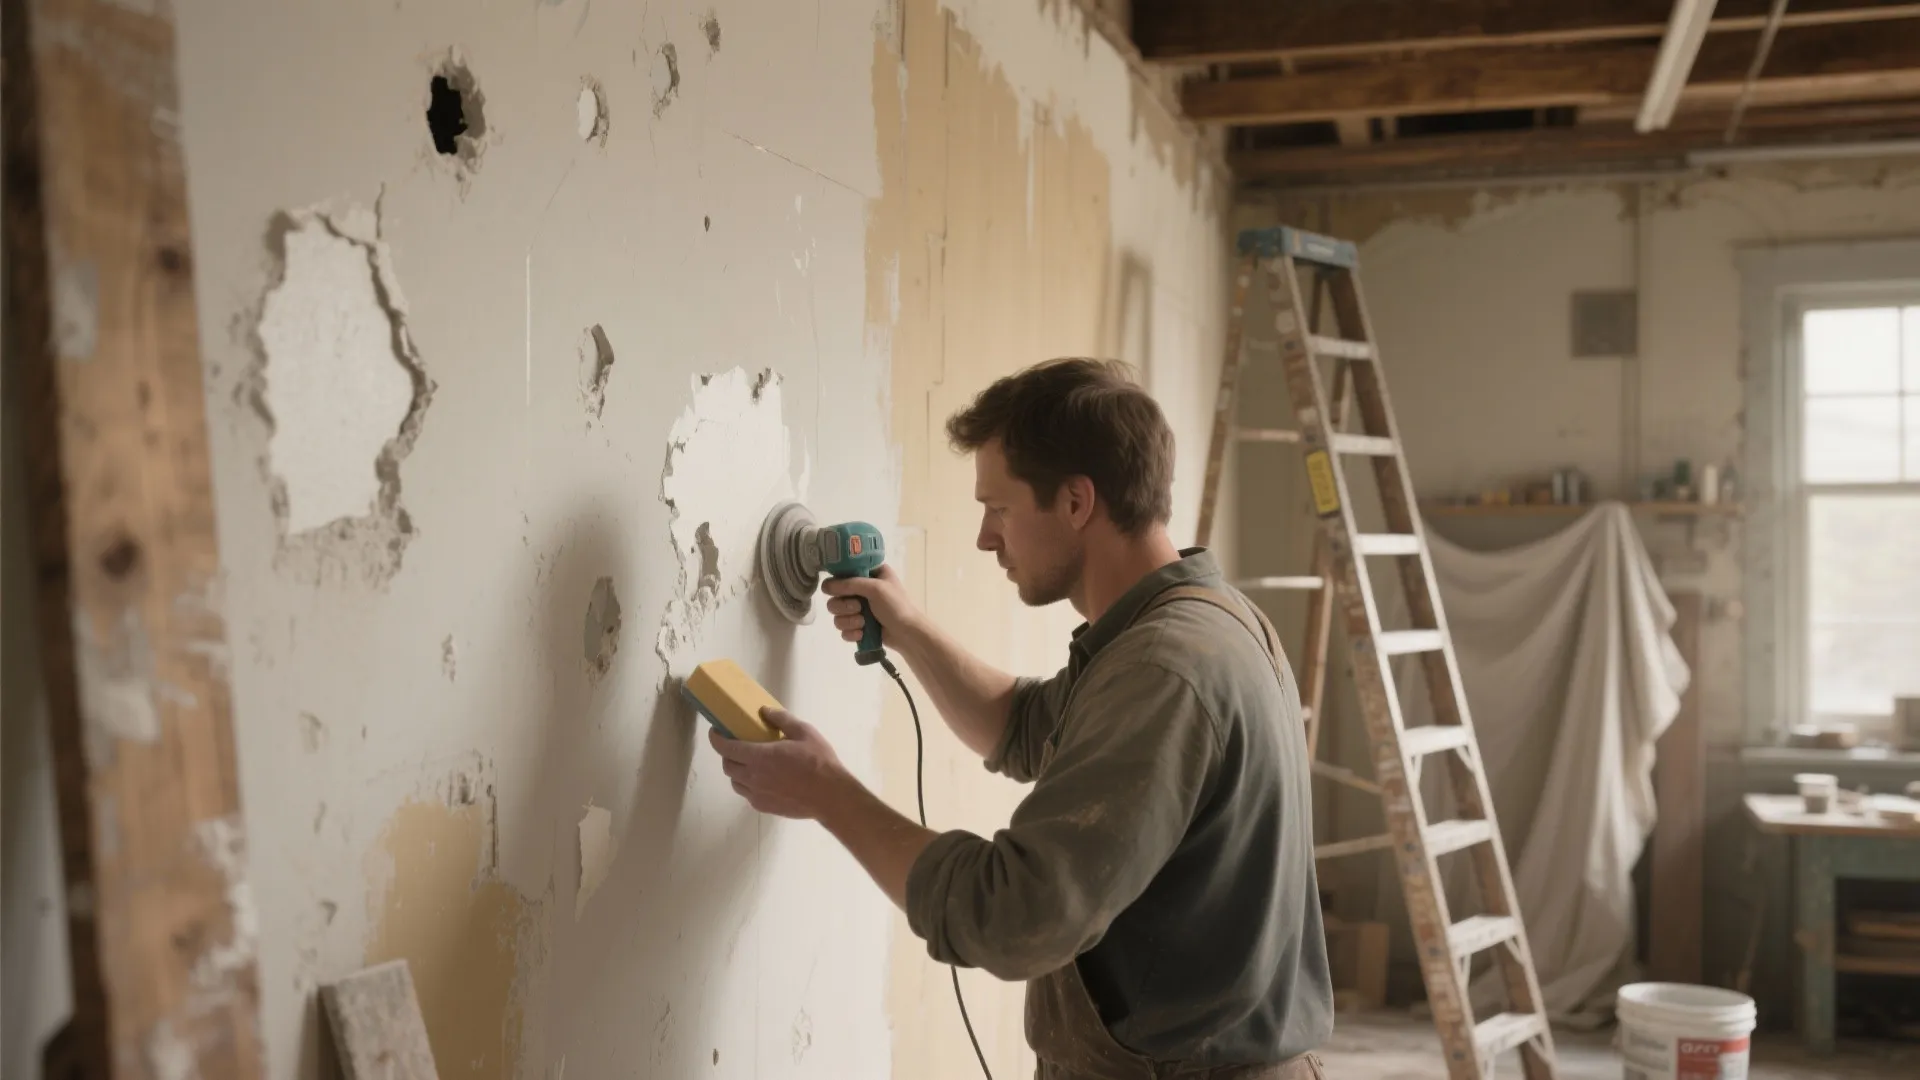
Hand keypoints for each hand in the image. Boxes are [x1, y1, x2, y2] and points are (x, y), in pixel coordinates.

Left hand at [708, 708, 855, 819]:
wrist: (830, 796)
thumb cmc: (818, 761)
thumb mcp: (804, 732)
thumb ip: (782, 719)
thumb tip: (765, 710)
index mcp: (760, 756)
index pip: (726, 748)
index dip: (716, 739)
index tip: (715, 732)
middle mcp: (753, 777)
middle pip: (727, 765)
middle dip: (727, 754)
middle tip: (737, 745)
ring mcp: (757, 794)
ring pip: (735, 782)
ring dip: (737, 771)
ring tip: (749, 764)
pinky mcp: (764, 807)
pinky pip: (747, 794)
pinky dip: (748, 785)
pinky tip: (763, 780)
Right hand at [822, 563, 920, 644]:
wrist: (907, 634)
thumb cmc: (896, 606)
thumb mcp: (876, 588)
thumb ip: (850, 584)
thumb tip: (826, 585)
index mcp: (868, 574)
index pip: (841, 573)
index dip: (838, 582)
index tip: (841, 590)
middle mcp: (860, 590)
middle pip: (834, 596)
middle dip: (844, 606)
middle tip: (858, 608)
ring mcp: (858, 609)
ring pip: (836, 615)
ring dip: (848, 620)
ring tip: (863, 623)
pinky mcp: (857, 626)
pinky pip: (842, 629)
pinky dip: (851, 633)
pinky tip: (862, 634)